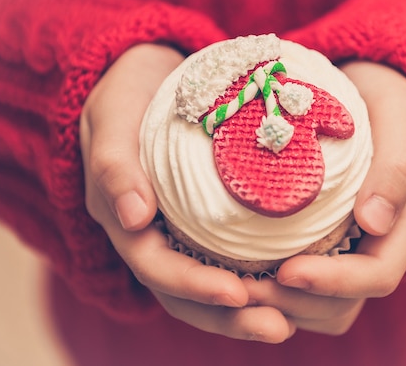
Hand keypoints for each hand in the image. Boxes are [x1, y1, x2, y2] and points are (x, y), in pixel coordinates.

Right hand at [79, 44, 294, 342]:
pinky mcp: (205, 220)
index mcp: (124, 220)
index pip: (156, 267)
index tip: (237, 293)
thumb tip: (132, 219)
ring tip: (291, 322)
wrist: (146, 76)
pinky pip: (230, 256)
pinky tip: (293, 282)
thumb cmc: (126, 93)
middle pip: (185, 293)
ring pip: (209, 284)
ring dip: (246, 311)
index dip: (193, 286)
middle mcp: (151, 236)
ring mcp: (179, 230)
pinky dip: (256, 276)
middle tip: (279, 328)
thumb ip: (114, 164)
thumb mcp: (112, 116)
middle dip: (229, 317)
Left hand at [245, 61, 405, 334]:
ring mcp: (352, 243)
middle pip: (346, 301)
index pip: (378, 274)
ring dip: (282, 303)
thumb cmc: (390, 98)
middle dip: (298, 302)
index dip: (336, 283)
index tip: (288, 272)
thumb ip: (397, 166)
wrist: (373, 88)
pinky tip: (241, 269)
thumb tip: (374, 223)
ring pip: (324, 304)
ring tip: (238, 287)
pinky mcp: (324, 237)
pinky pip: (302, 281)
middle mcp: (380, 242)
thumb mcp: (403, 117)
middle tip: (245, 289)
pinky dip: (274, 286)